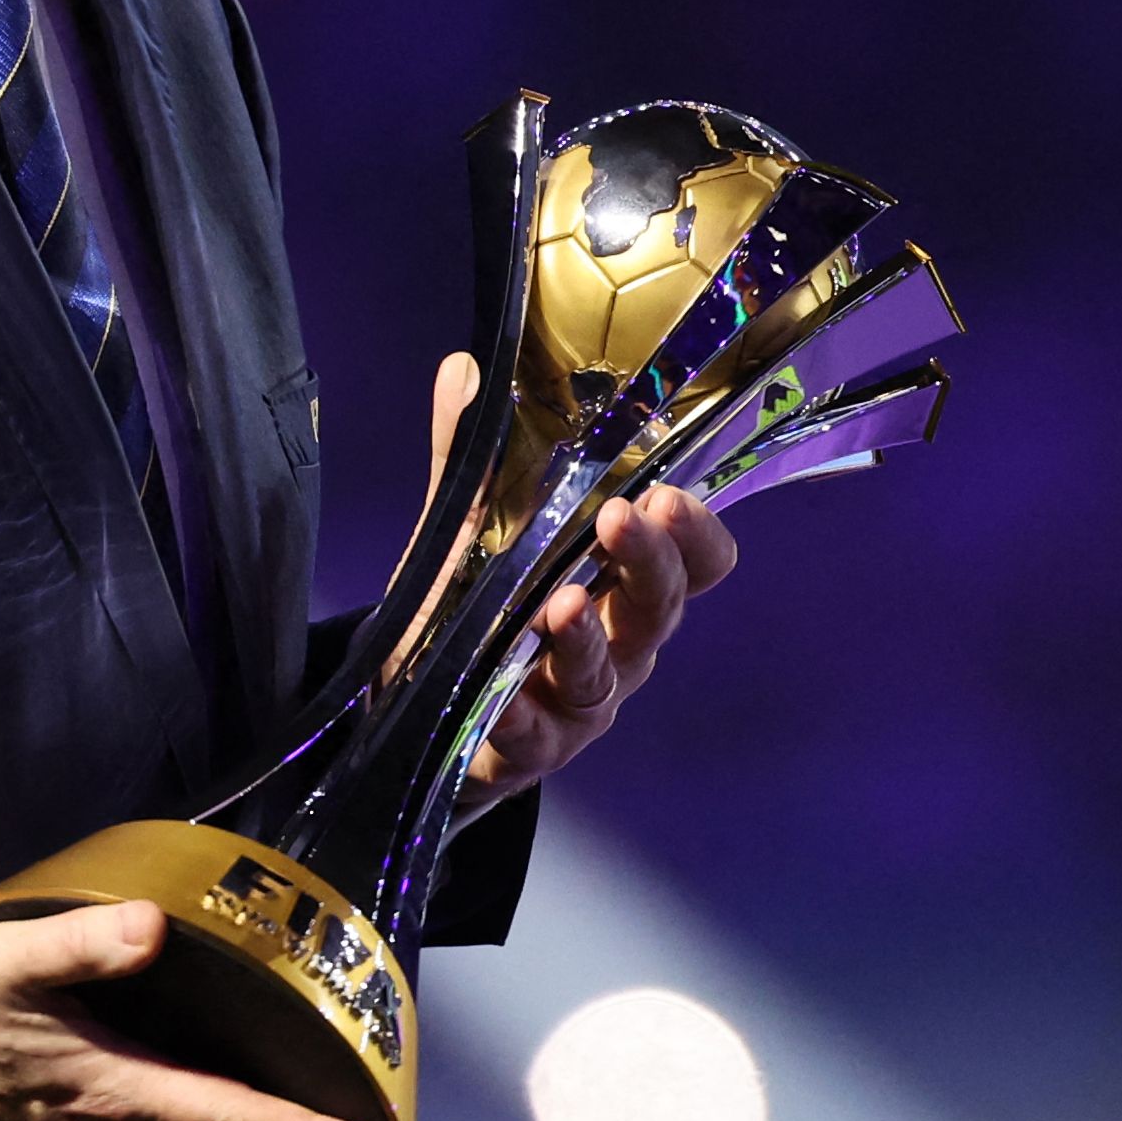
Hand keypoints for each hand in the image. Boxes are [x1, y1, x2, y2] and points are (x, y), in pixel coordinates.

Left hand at [423, 353, 740, 814]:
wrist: (424, 713)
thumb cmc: (480, 610)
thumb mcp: (472, 528)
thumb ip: (473, 457)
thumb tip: (464, 372)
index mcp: (623, 584)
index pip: (694, 560)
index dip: (697, 533)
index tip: (671, 493)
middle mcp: (620, 643)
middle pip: (659, 608)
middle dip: (647, 562)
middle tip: (621, 517)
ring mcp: (579, 703)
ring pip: (603, 673)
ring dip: (585, 639)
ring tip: (559, 605)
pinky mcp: (528, 748)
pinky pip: (534, 735)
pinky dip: (521, 714)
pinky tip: (505, 696)